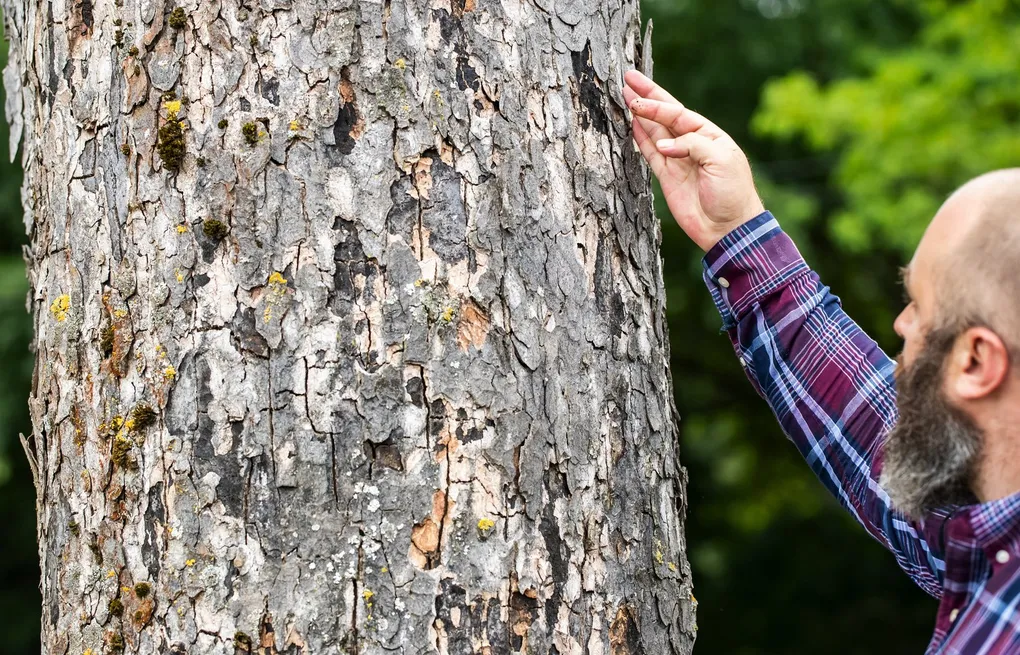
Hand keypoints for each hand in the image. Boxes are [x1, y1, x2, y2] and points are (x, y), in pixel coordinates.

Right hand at [623, 70, 764, 251]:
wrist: (728, 227)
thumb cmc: (732, 192)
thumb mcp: (720, 160)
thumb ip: (692, 145)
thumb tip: (664, 146)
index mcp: (709, 135)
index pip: (678, 113)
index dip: (657, 103)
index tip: (637, 96)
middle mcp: (692, 143)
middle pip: (664, 116)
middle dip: (647, 97)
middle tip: (627, 79)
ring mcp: (678, 159)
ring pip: (654, 132)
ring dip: (640, 115)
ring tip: (624, 96)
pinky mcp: (667, 176)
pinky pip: (650, 153)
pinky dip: (640, 139)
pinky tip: (631, 124)